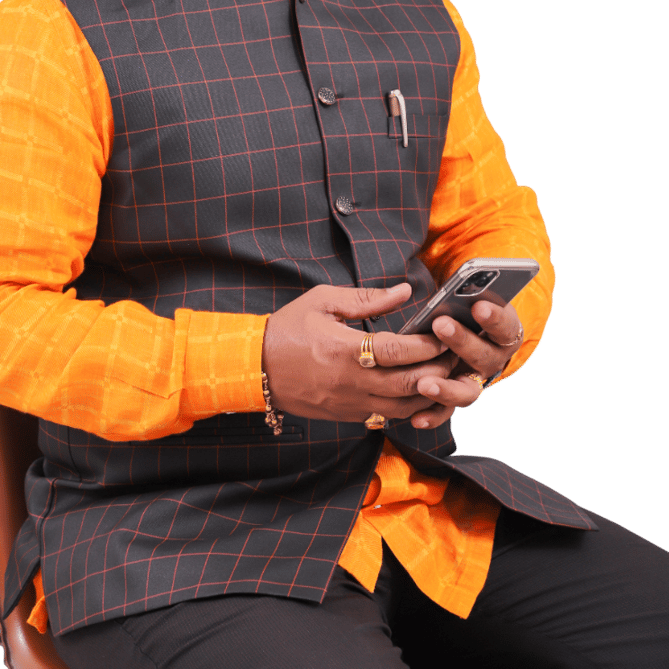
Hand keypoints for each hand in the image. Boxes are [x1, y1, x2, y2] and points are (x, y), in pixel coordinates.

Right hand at [262, 282, 456, 423]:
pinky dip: (410, 407)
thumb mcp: (324, 301)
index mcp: (345, 350)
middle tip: (454, 355)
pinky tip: (420, 392)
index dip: (427, 344)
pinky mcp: (348, 416)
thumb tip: (404, 292)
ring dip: (429, 393)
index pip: (399, 350)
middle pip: (409, 384)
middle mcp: (351, 382)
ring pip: (404, 408)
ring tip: (444, 374)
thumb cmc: (289, 328)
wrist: (256, 367)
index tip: (444, 333)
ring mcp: (350, 404)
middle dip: (438, 370)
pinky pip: (388, 417)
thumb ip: (367, 298)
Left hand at [410, 301, 523, 428]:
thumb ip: (461, 293)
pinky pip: (446, 411)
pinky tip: (416, 419)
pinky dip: (432, 416)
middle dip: (462, 342)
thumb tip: (429, 287)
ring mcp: (474, 380)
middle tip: (440, 324)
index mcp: (503, 331)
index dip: (494, 318)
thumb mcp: (469, 295)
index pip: (505, 326)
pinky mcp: (455, 396)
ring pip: (467, 391)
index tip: (479, 306)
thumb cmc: (463, 306)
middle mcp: (493, 359)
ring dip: (447, 389)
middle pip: (484, 358)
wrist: (462, 327)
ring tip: (425, 384)